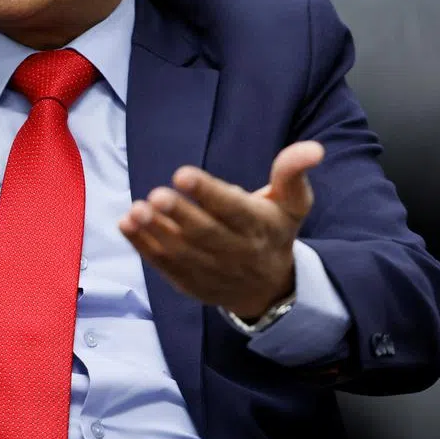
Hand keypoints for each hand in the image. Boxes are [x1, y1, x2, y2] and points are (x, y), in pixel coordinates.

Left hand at [118, 141, 323, 319]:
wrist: (269, 289)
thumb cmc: (274, 232)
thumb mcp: (292, 203)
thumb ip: (293, 173)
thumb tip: (313, 149)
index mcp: (260, 227)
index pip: (234, 210)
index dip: (209, 194)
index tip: (183, 175)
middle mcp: (236, 252)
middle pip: (206, 235)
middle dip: (180, 215)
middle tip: (156, 195)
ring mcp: (211, 271)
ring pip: (181, 252)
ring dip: (155, 231)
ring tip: (136, 210)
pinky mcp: (190, 283)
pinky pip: (164, 266)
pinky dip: (143, 247)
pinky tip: (126, 224)